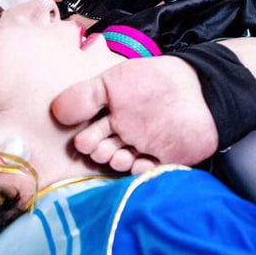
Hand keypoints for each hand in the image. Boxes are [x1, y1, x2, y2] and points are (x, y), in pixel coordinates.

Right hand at [51, 56, 218, 170]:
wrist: (199, 90)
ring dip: (117, 162)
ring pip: (122, 163)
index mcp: (112, 115)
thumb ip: (84, 96)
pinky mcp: (164, 160)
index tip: (84, 140)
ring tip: (120, 153)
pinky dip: (138, 171)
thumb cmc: (154, 82)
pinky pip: (145, 172)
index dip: (85, 140)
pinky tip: (139, 161)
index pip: (90, 134)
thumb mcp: (112, 82)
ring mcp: (145, 147)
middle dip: (99, 152)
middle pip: (104, 151)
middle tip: (101, 147)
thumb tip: (57, 113)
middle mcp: (126, 133)